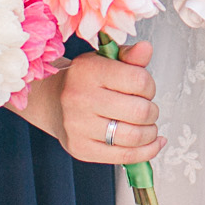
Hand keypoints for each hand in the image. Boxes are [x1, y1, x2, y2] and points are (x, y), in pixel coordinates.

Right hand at [43, 42, 159, 165]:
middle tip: (146, 109)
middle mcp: (80, 99)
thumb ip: (129, 56)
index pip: (139, 81)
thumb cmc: (85, 80)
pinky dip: (146, 152)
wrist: (52, 102)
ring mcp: (78, 126)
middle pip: (139, 111)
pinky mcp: (81, 149)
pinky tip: (153, 143)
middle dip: (152, 111)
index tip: (144, 89)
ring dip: (150, 132)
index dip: (150, 86)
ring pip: (134, 136)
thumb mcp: (105, 60)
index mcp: (89, 71)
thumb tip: (146, 48)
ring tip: (148, 126)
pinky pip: (124, 156)